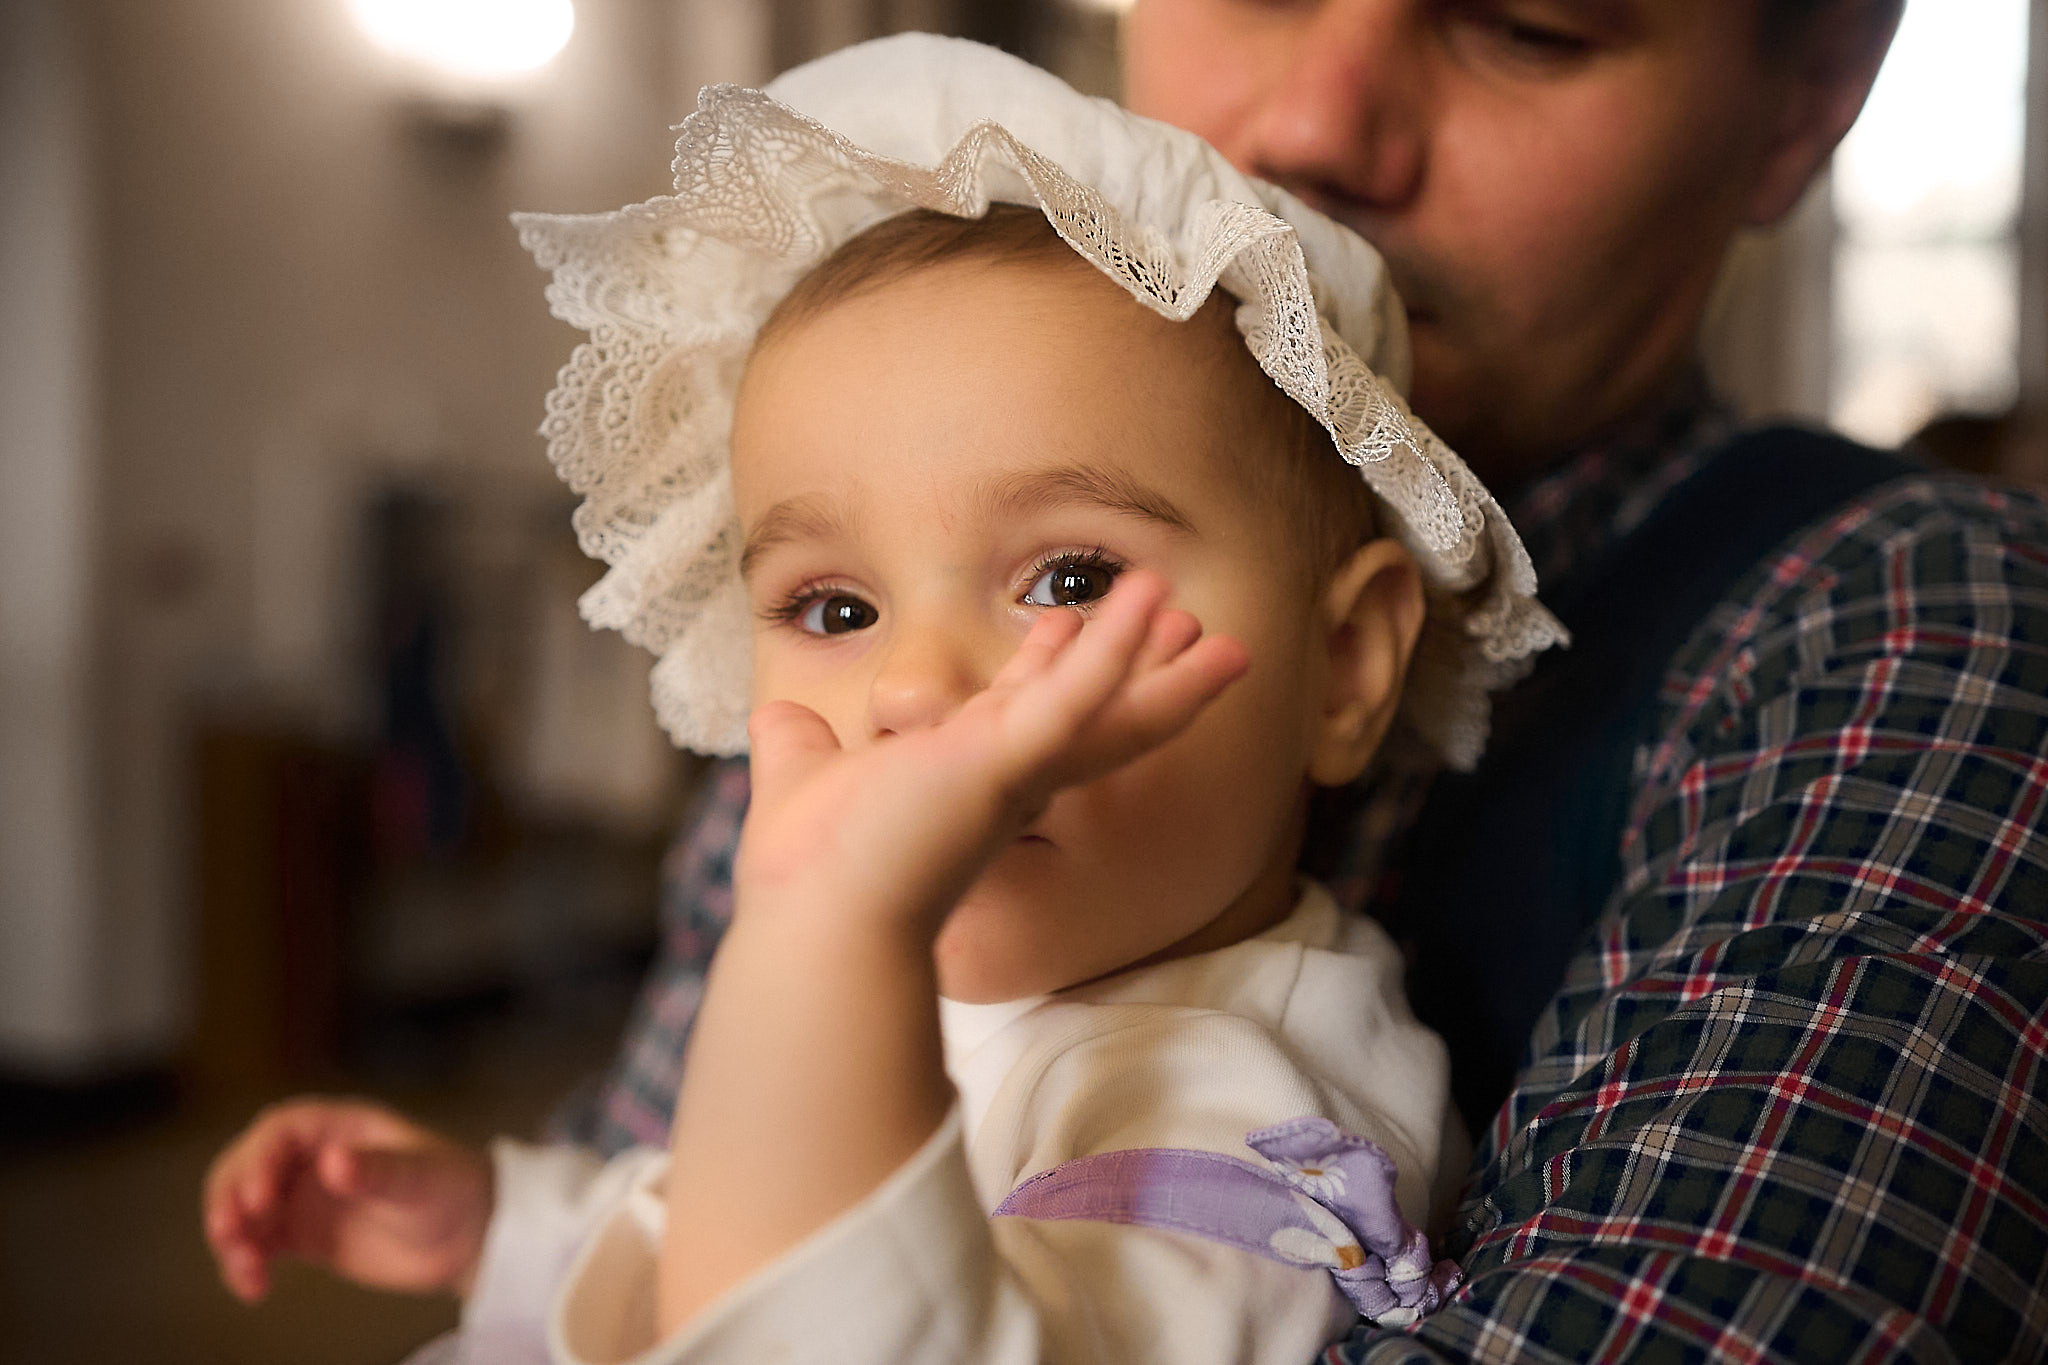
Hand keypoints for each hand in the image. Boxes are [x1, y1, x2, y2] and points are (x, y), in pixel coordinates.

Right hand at [202, 1097, 493, 1302]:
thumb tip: (333, 1162)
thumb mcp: (420, 1176)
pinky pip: (257, 1244)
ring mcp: (301, 1194)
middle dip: (228, 1198)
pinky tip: (254, 1288)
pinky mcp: (300, 1234)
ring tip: (247, 1270)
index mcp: (338, 1125)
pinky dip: (244, 1264)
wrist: (467, 1237)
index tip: (258, 1199)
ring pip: (242, 1208)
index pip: (279, 1131)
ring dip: (231, 1237)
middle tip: (231, 1234)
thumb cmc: (452, 1188)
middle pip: (246, 1166)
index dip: (258, 1160)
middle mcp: (311, 1155)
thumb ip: (379, 1170)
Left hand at [737, 570, 1248, 939]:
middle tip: (1175, 619)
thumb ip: (796, 747)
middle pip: (1091, 712)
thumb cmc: (810, 873)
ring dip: (1158, 661)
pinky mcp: (1008, 762)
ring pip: (1109, 710)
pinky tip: (1146, 604)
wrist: (814, 921)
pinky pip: (1077, 699)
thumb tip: (776, 720)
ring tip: (1206, 620)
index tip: (1062, 622)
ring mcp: (1015, 770)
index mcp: (964, 778)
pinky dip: (1113, 650)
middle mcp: (1004, 778)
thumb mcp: (800, 780)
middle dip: (1133, 664)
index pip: (1020, 709)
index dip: (1048, 663)